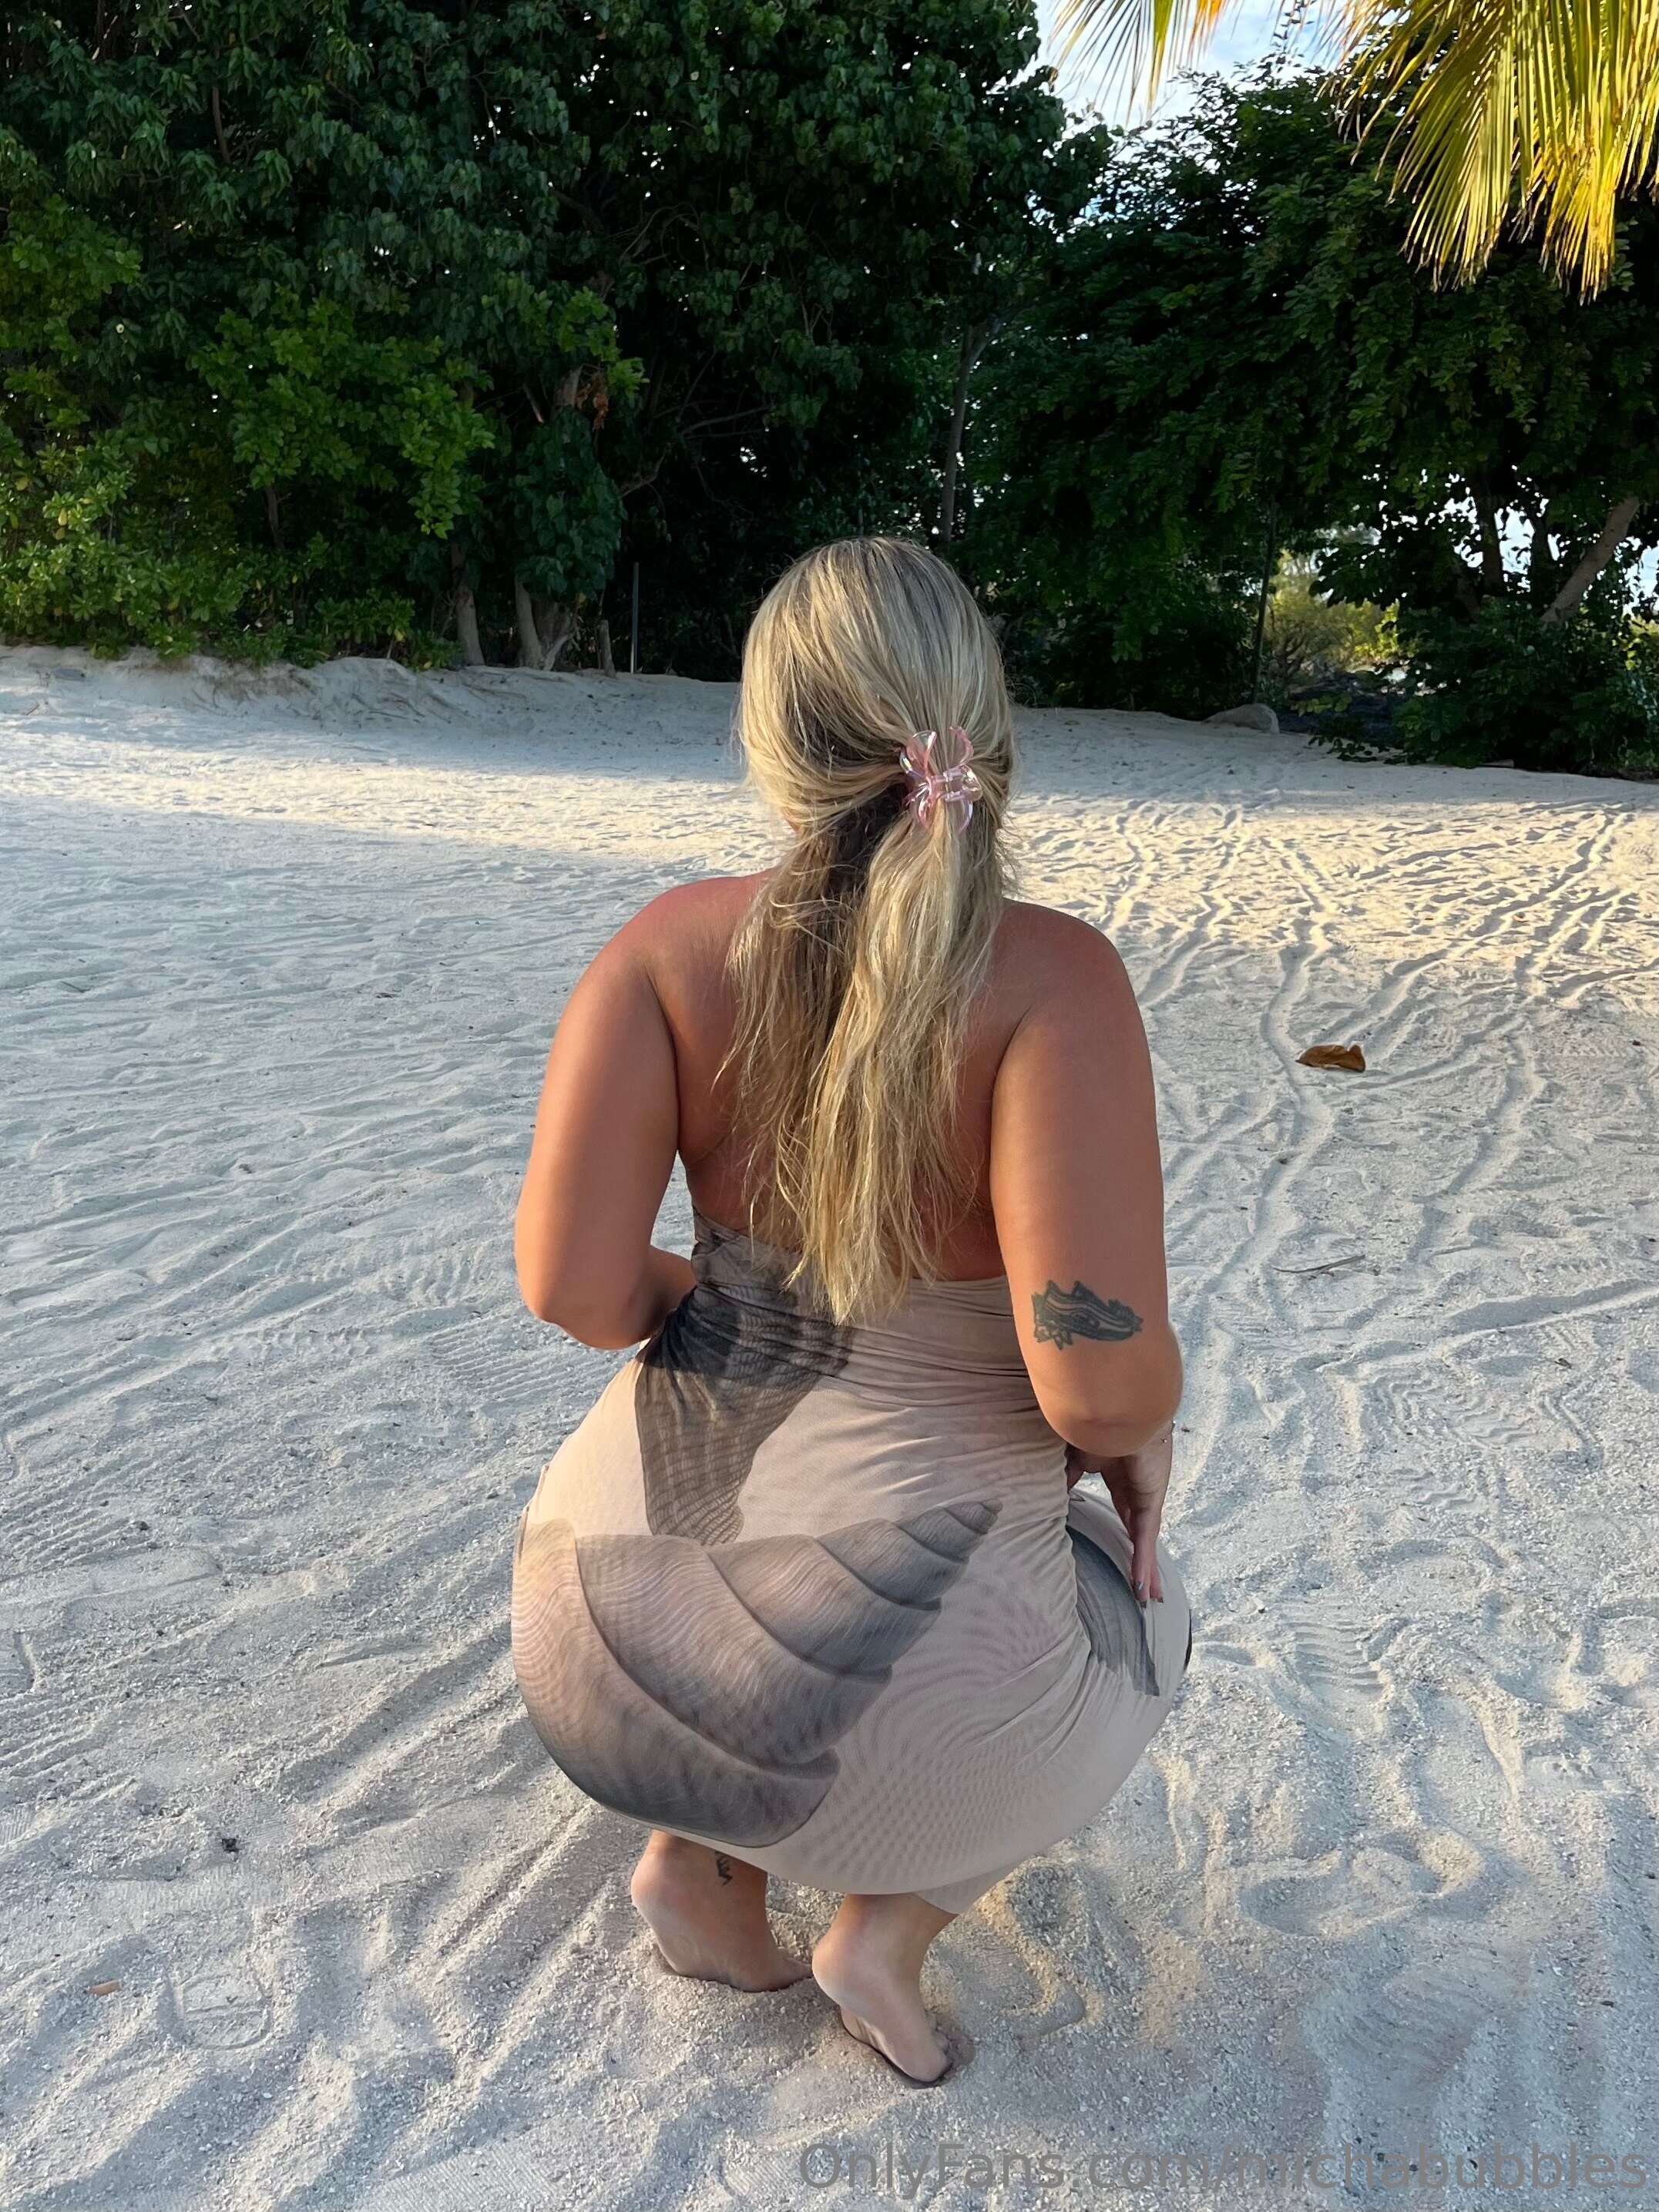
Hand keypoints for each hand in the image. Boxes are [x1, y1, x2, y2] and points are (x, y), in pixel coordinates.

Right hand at [1064, 1424, 1172, 1604]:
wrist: (1116, 1409)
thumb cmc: (1094, 1423)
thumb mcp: (1074, 1456)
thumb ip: (1065, 1477)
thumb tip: (1049, 1494)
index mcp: (1118, 1470)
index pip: (1121, 1507)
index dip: (1120, 1529)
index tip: (1121, 1546)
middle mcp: (1136, 1484)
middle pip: (1137, 1530)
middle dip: (1140, 1557)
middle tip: (1143, 1585)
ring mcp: (1146, 1494)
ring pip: (1145, 1540)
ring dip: (1145, 1569)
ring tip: (1147, 1598)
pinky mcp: (1150, 1501)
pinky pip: (1144, 1539)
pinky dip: (1141, 1563)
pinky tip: (1141, 1587)